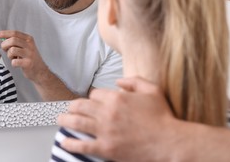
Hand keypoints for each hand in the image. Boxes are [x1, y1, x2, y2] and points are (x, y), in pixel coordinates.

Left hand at [0, 30, 49, 82]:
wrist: (40, 70)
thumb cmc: (29, 58)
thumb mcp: (24, 46)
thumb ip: (15, 41)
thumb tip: (0, 37)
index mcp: (28, 39)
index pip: (14, 33)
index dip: (3, 33)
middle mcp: (30, 45)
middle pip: (12, 40)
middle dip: (4, 45)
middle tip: (5, 50)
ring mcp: (29, 54)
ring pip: (12, 50)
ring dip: (9, 55)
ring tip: (13, 58)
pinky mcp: (28, 63)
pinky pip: (14, 61)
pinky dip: (13, 63)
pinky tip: (17, 64)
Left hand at [57, 77, 179, 161]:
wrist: (169, 142)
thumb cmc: (163, 117)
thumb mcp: (153, 90)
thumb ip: (134, 81)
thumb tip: (118, 81)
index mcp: (117, 98)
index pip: (94, 94)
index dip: (92, 98)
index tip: (92, 103)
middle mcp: (108, 113)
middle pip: (81, 106)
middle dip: (72, 106)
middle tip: (68, 109)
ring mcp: (105, 131)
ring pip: (77, 122)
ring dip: (65, 119)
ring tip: (60, 120)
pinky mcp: (106, 148)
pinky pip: (83, 145)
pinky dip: (71, 143)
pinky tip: (64, 141)